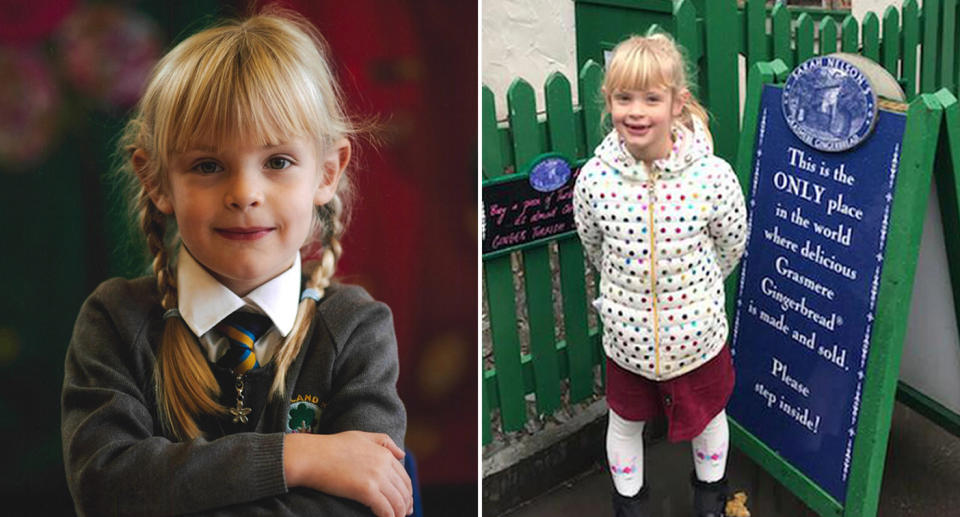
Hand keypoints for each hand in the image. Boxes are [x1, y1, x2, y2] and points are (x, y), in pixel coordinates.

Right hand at [284, 431, 412, 516]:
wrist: (312, 456)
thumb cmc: (332, 446)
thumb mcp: (361, 436)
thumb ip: (384, 441)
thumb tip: (402, 454)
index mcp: (384, 453)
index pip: (403, 476)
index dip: (406, 491)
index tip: (405, 501)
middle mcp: (384, 464)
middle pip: (403, 489)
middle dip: (405, 504)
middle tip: (404, 514)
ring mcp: (376, 477)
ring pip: (397, 501)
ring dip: (399, 513)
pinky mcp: (366, 490)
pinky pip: (385, 508)